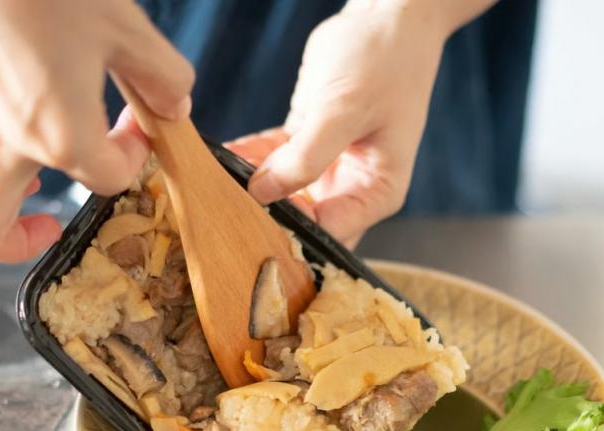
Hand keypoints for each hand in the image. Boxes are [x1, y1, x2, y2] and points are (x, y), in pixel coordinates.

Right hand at [0, 0, 193, 262]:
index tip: (140, 129)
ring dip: (0, 201)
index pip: (108, 180)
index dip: (134, 159)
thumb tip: (175, 104)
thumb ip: (164, 77)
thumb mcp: (125, 27)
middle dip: (20, 239)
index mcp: (59, 138)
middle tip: (48, 226)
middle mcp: (5, 142)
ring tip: (29, 184)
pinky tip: (14, 130)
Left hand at [227, 1, 452, 247]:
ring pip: (284, 197)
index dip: (290, 236)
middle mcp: (354, 189)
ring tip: (214, 182)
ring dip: (251, 190)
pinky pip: (274, 162)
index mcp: (377, 193)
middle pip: (305, 223)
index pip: (330, 234)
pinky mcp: (310, 145)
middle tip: (223, 210)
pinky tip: (222, 157)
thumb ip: (305, 157)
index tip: (250, 224)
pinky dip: (250, 160)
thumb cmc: (385, 61)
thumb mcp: (344, 109)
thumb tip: (262, 193)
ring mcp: (331, 170)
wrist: (390, 16)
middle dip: (266, 219)